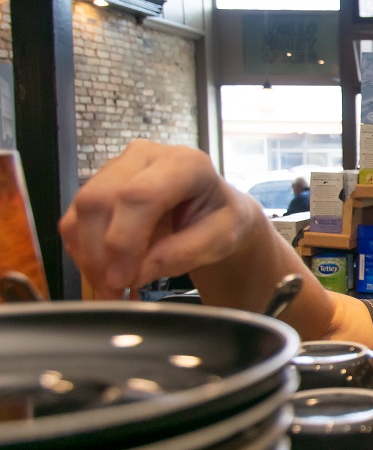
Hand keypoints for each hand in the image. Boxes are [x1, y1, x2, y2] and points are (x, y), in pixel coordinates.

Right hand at [59, 140, 264, 298]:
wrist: (214, 212)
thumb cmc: (221, 221)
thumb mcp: (220, 241)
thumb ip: (182, 254)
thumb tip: (134, 273)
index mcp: (186, 164)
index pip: (139, 196)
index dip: (124, 241)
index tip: (124, 279)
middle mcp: (146, 156)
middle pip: (100, 201)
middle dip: (101, 255)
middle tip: (115, 292)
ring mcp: (118, 167)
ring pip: (82, 211)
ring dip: (89, 258)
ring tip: (112, 289)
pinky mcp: (99, 185)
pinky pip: (75, 220)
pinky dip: (84, 253)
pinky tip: (106, 273)